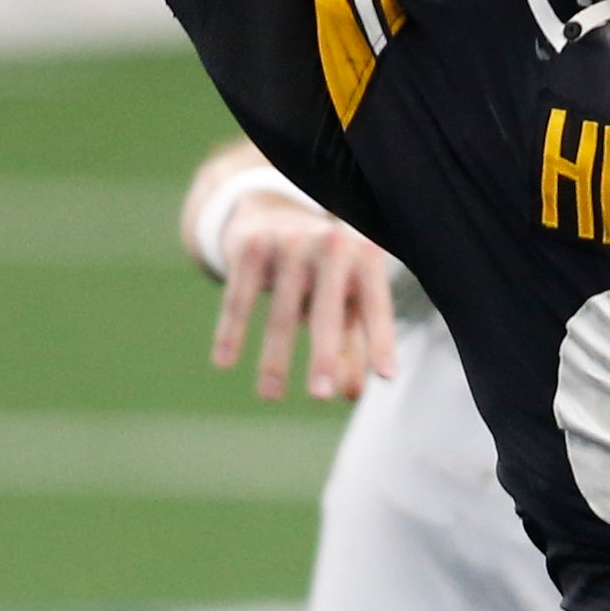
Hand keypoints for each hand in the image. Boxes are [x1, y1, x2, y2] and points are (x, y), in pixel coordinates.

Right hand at [214, 188, 399, 400]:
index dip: (380, 341)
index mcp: (364, 256)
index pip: (375, 306)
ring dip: (274, 358)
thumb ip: (353, 343)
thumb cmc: (322, 271)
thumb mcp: (344, 299)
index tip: (386, 376)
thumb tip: (352, 393)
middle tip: (321, 397)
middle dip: (323, 356)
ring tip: (270, 396)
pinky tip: (223, 361)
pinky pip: (239, 298)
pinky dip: (231, 331)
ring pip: (281, 312)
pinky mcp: (251, 246)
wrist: (272, 213)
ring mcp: (289, 242)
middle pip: (326, 311)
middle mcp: (331, 244)